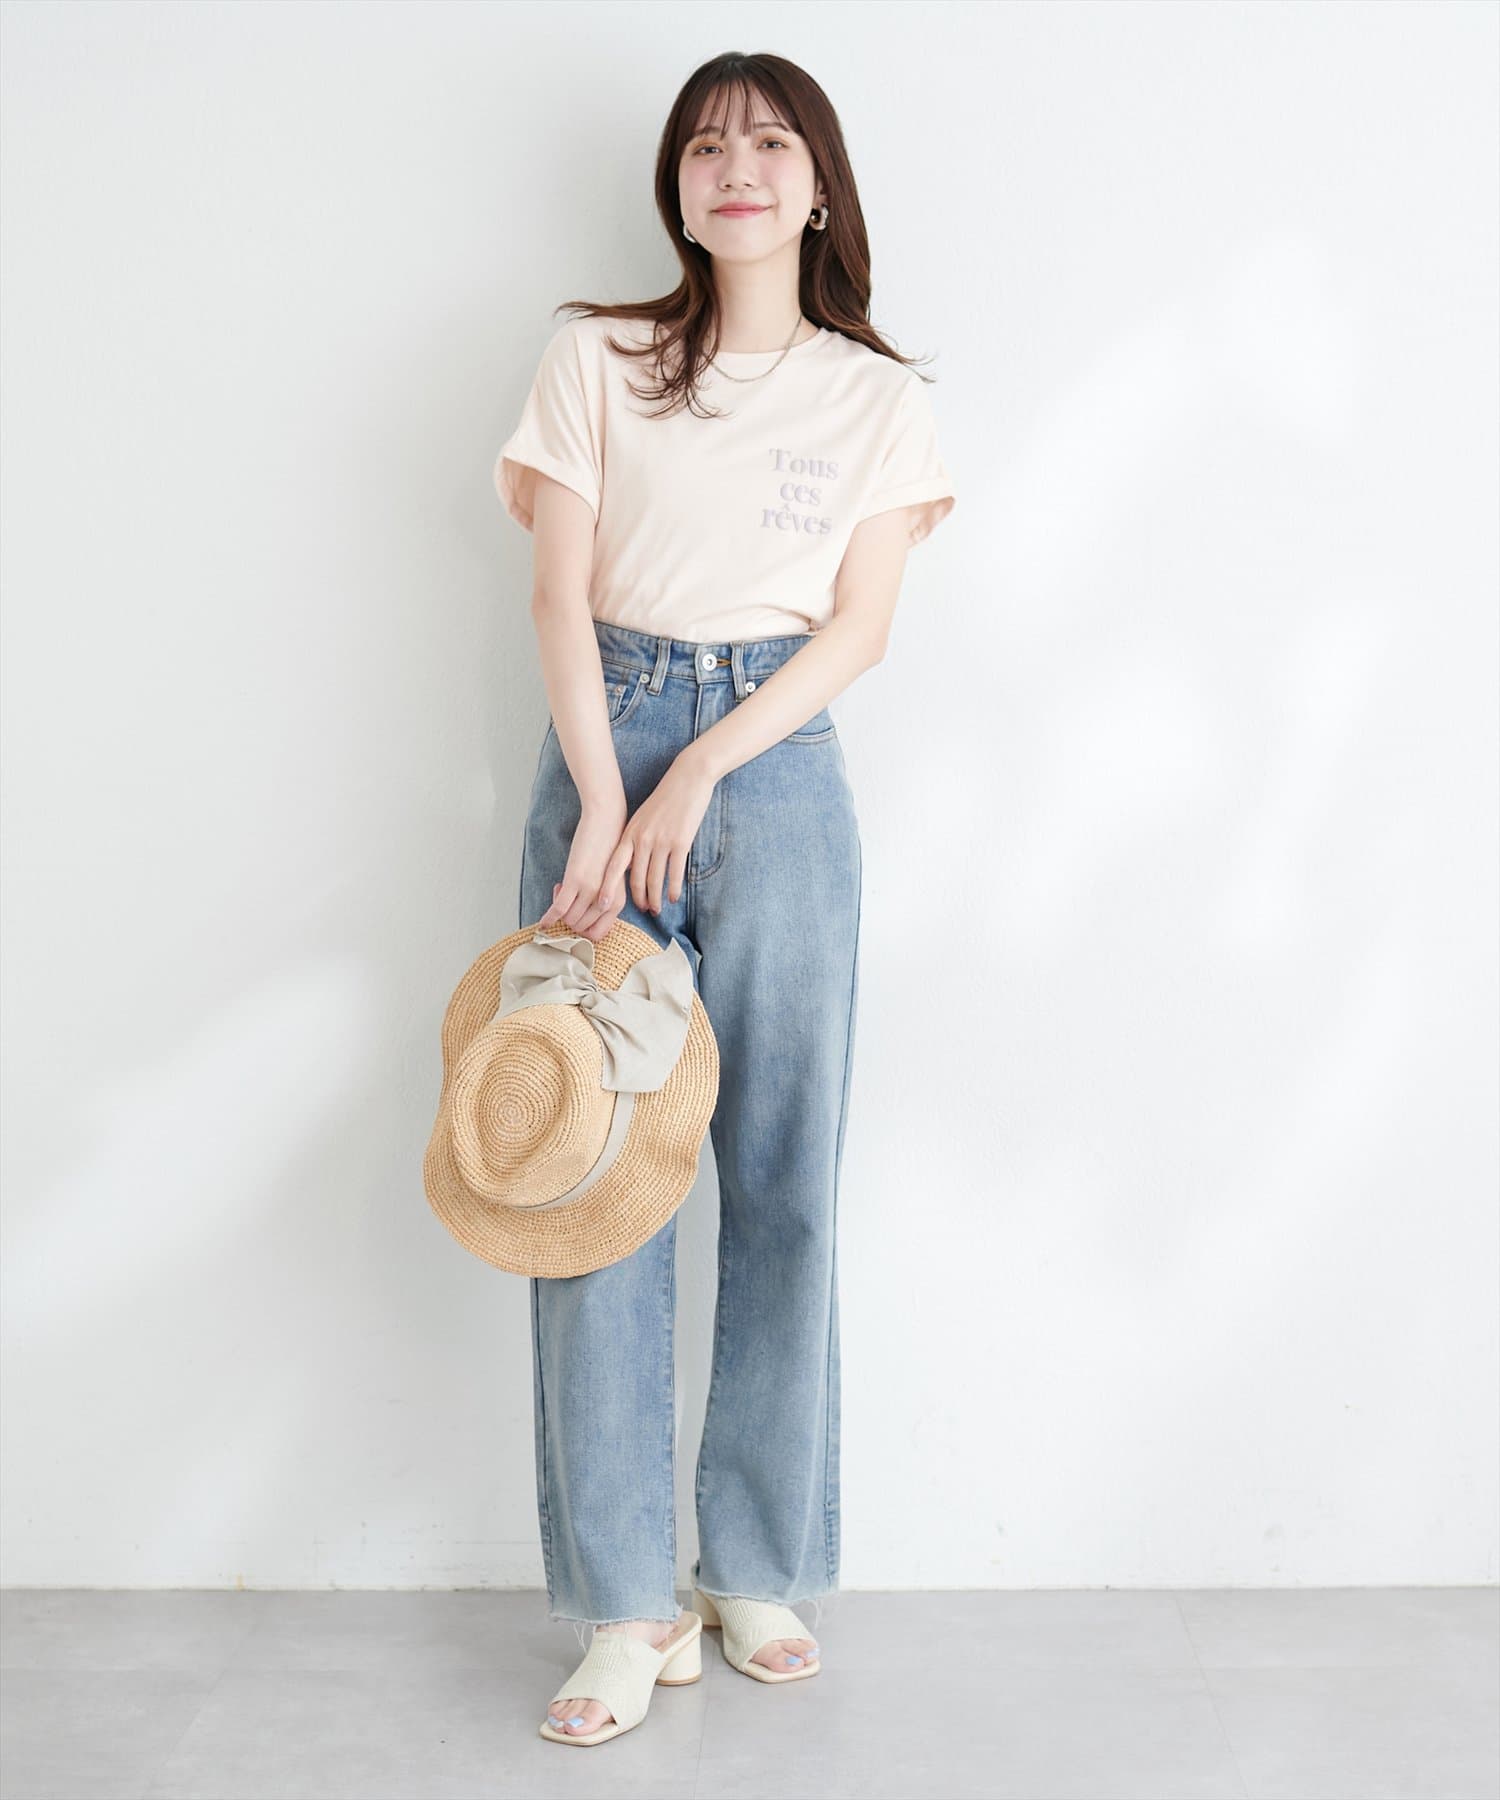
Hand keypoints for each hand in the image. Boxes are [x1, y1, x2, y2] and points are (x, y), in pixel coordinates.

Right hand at [535, 793, 626, 942]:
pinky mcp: (575, 880)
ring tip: (560, 889)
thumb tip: (586, 913)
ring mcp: (591, 891)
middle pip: (580, 928)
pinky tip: (543, 921)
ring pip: (569, 920)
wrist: (606, 821)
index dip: (583, 929)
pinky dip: (548, 917)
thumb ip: (604, 897)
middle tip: (565, 897)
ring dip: (559, 911)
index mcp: (618, 901)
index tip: (575, 915)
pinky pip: (559, 909)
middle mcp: (606, 900)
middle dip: (569, 919)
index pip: (598, 933)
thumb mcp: (613, 878)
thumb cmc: (609, 847)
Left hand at [567, 753, 715, 937]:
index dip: (608, 887)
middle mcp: (643, 839)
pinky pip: (675, 873)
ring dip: (656, 898)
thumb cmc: (666, 798)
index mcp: (630, 833)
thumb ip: (636, 838)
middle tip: (643, 910)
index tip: (603, 905)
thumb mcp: (643, 817)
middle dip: (639, 898)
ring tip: (657, 909)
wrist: (687, 778)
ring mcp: (661, 841)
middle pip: (636, 878)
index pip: (615, 866)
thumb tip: (631, 862)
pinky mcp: (680, 842)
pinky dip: (674, 889)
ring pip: (655, 879)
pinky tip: (674, 897)